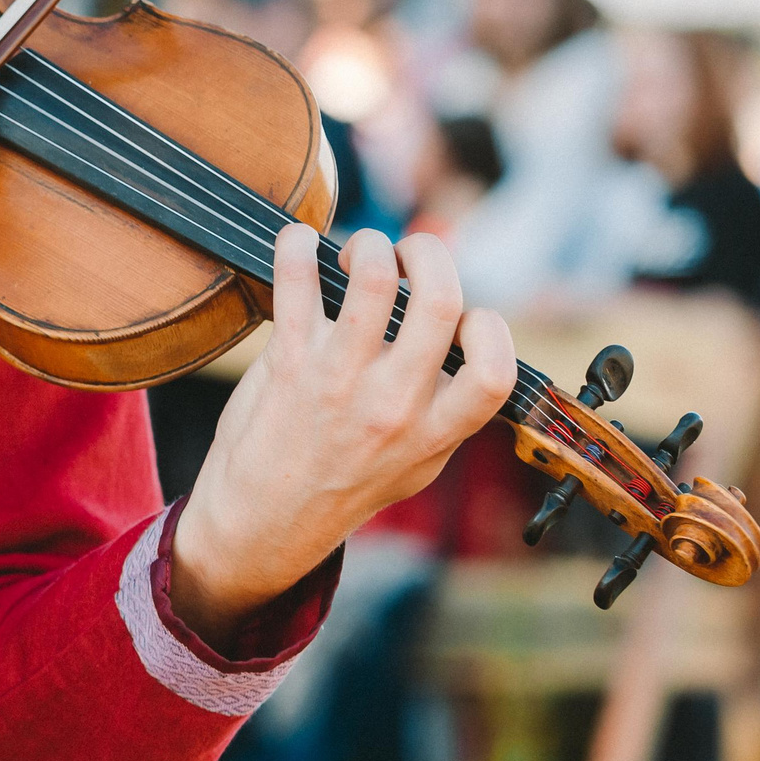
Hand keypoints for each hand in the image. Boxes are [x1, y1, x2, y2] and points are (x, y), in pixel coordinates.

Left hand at [172, 226, 515, 646]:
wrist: (265, 519)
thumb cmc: (345, 483)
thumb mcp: (418, 464)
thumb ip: (448, 411)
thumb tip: (470, 345)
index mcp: (434, 431)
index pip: (494, 373)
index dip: (491, 329)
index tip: (468, 315)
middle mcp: (392, 404)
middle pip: (439, 302)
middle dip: (430, 253)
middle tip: (411, 253)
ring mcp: (338, 379)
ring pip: (371, 281)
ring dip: (371, 245)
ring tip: (361, 253)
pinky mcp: (288, 362)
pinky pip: (296, 285)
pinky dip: (297, 247)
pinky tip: (299, 242)